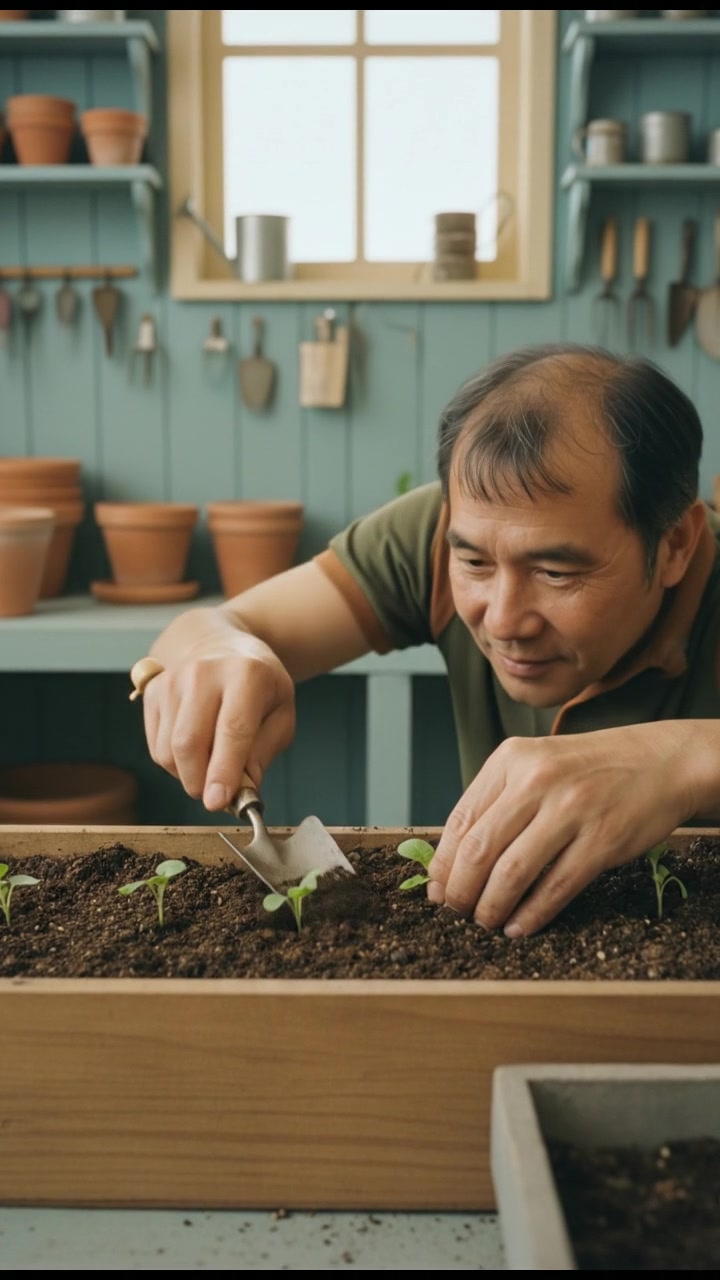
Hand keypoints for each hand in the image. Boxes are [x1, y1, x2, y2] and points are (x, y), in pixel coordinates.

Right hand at [139, 635, 295, 810]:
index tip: (218, 802)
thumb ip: (265, 750)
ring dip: (188, 775)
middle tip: (216, 797)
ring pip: (169, 751)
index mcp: (246, 674)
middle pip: (189, 743)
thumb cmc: (256, 683)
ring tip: (210, 765)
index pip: (232, 729)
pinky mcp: (152, 693)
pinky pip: (157, 748)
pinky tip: (195, 750)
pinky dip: (175, 764)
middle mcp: (203, 673)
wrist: (216, 642)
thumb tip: (243, 788)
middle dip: (200, 782)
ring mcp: (172, 681)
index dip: (224, 770)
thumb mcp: (280, 710)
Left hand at [427, 722, 699, 936]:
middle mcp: (537, 779)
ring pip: (512, 873)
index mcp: (511, 759)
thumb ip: (497, 803)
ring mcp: (571, 809)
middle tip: (458, 913)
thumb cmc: (589, 770)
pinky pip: (555, 887)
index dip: (444, 864)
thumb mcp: (536, 765)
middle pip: (479, 849)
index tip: (438, 892)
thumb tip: (452, 862)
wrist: (659, 761)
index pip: (460, 819)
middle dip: (461, 892)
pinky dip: (531, 915)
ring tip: (487, 922)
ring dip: (492, 907)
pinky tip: (519, 927)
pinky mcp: (602, 839)